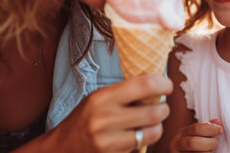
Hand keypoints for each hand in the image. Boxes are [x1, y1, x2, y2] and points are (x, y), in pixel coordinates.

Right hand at [20, 74, 172, 151]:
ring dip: (157, 127)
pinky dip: (144, 141)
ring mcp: (109, 141)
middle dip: (164, 109)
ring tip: (150, 123)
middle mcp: (105, 119)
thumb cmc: (83, 119)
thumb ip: (124, 92)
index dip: (163, 83)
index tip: (167, 85)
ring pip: (153, 132)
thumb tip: (156, 82)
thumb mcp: (98, 98)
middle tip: (161, 108)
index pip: (144, 85)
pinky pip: (141, 147)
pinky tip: (135, 136)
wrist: (61, 148)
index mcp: (102, 97)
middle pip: (154, 112)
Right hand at [170, 119, 222, 151]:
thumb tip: (218, 122)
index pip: (195, 128)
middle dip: (208, 143)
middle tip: (215, 143)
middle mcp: (176, 143)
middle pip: (193, 142)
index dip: (210, 129)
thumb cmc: (190, 145)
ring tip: (210, 150)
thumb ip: (206, 128)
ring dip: (207, 152)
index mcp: (181, 133)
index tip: (220, 130)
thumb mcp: (195, 134)